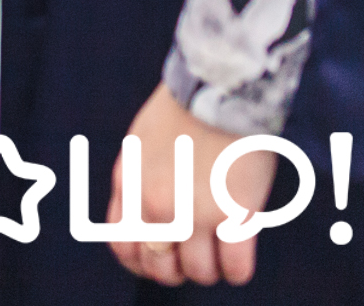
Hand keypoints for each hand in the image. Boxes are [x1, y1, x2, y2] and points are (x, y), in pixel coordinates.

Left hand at [106, 82, 273, 286]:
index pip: (123, 248)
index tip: (161, 260)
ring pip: (200, 273)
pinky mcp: (235, 214)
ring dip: (211, 270)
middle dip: (178, 271)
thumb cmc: (182, 112)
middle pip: (160, 268)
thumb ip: (135, 186)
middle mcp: (155, 205)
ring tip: (220, 253)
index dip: (142, 263)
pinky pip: (235, 269)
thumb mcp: (137, 147)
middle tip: (195, 258)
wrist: (218, 90)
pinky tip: (240, 258)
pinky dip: (238, 271)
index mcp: (129, 186)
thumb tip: (140, 222)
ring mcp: (195, 212)